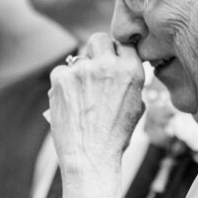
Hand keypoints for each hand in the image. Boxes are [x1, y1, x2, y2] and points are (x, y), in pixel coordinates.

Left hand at [48, 33, 145, 172]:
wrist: (90, 158)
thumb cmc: (115, 137)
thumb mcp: (136, 107)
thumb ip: (131, 81)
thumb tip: (122, 65)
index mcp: (131, 71)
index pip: (124, 43)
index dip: (117, 52)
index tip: (113, 60)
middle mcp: (107, 65)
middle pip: (99, 40)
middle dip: (97, 50)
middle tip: (94, 69)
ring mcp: (82, 70)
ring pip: (77, 58)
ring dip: (78, 70)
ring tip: (81, 95)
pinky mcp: (61, 78)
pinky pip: (60, 71)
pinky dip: (62, 84)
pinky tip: (68, 102)